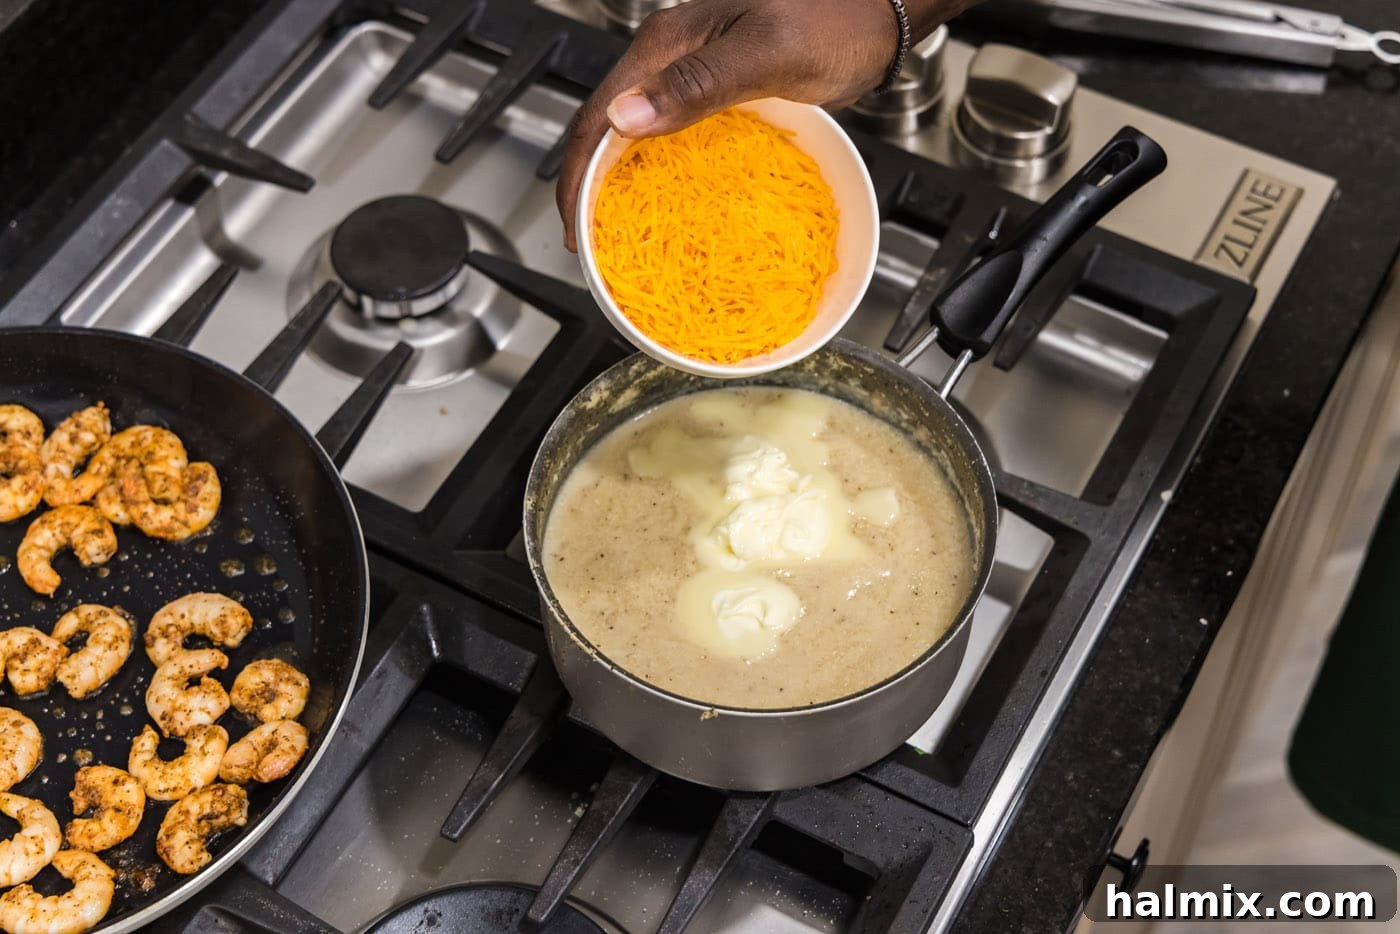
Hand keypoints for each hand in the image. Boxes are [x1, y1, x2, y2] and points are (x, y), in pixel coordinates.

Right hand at [556, 0, 975, 250]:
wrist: (879, 9)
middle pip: (605, 127)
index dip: (578, 177)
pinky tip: (661, 198)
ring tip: (611, 230)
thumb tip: (625, 118)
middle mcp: (669, 57)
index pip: (599, 116)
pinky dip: (654, 172)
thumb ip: (698, 84)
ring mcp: (691, 73)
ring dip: (615, 182)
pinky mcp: (717, 90)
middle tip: (586, 244)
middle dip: (586, 186)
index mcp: (667, 44)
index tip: (576, 232)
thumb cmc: (835, 19)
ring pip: (632, 133)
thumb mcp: (767, 54)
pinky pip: (668, 136)